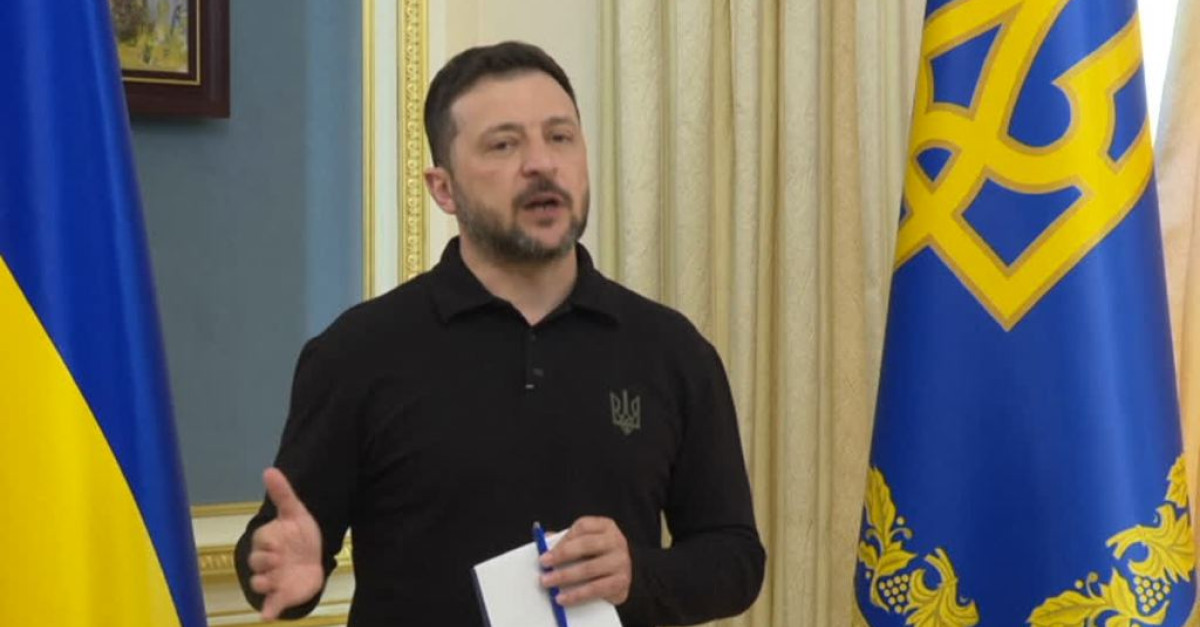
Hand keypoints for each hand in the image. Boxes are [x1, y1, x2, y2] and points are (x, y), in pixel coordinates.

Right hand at [247, 468, 324, 619]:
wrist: (313, 558)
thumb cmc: (300, 535)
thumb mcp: (295, 513)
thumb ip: (282, 493)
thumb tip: (269, 470)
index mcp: (267, 542)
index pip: (261, 541)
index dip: (270, 541)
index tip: (282, 540)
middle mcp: (265, 562)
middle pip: (257, 563)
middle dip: (267, 561)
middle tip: (281, 558)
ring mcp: (272, 580)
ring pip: (259, 584)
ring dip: (266, 583)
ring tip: (277, 580)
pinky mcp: (280, 596)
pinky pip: (270, 606)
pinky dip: (269, 610)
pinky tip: (267, 615)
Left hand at [538, 516, 631, 605]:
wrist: (618, 577)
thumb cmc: (596, 556)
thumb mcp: (584, 543)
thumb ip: (566, 541)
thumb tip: (543, 542)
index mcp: (606, 526)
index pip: (583, 527)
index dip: (563, 538)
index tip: (546, 551)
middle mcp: (617, 541)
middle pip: (586, 545)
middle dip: (562, 555)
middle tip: (544, 565)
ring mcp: (621, 561)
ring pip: (589, 568)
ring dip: (565, 576)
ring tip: (548, 582)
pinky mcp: (622, 582)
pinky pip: (596, 589)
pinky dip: (577, 595)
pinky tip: (563, 598)